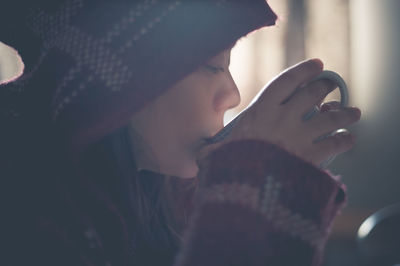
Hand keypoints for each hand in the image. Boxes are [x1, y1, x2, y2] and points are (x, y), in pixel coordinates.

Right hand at [213, 59, 360, 165]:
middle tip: (331, 85)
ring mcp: (299, 136)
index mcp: (260, 111)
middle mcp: (283, 118)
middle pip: (312, 95)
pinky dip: (344, 140)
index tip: (318, 64)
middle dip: (325, 87)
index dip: (304, 71)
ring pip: (330, 117)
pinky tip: (348, 139)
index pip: (286, 82)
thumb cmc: (228, 168)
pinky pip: (335, 144)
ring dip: (344, 114)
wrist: (247, 191)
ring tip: (353, 112)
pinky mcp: (312, 156)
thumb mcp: (215, 154)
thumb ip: (211, 150)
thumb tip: (200, 153)